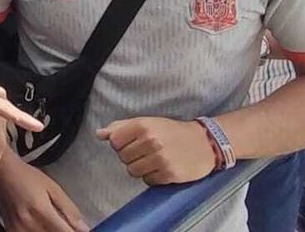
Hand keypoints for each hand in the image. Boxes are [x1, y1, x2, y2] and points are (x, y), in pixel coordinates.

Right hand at [0, 152, 89, 231]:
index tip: (80, 230)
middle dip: (63, 230)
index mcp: (41, 211)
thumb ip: (69, 209)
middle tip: (63, 223)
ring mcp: (18, 230)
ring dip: (50, 231)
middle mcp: (29, 224)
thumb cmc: (28, 176)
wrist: (1, 172)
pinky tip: (40, 225)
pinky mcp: (11, 231)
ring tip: (51, 221)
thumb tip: (84, 228)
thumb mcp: (52, 188)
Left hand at [96, 116, 214, 184]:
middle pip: (123, 157)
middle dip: (132, 156)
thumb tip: (99, 134)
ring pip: (133, 171)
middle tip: (147, 151)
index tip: (133, 143)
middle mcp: (150, 141)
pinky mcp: (169, 174)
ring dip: (141, 168)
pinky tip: (163, 168)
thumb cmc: (172, 131)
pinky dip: (153, 177)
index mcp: (142, 125)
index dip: (122, 144)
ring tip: (154, 160)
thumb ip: (121, 127)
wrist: (204, 143)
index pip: (115, 141)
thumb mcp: (147, 122)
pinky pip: (148, 181)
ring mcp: (160, 158)